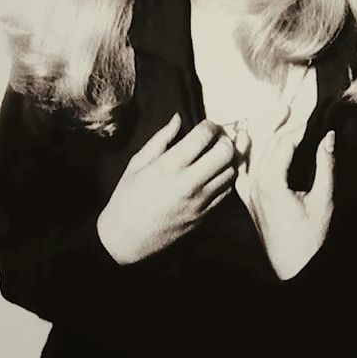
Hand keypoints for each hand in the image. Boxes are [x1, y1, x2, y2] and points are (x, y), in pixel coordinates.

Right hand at [97, 114, 236, 264]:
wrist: (126, 239)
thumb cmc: (127, 198)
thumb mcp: (138, 163)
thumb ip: (161, 139)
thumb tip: (178, 118)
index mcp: (170, 166)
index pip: (204, 136)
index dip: (210, 125)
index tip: (207, 125)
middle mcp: (189, 182)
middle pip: (225, 152)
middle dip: (225, 139)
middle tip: (217, 138)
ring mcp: (200, 201)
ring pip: (230, 172)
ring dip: (228, 159)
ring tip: (217, 155)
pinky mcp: (205, 216)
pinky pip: (227, 192)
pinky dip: (226, 179)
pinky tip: (215, 174)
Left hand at [240, 104, 335, 280]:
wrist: (293, 268)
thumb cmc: (310, 240)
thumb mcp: (324, 201)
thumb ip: (326, 166)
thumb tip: (329, 137)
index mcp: (271, 183)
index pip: (284, 144)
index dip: (298, 127)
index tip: (310, 115)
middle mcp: (254, 185)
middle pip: (266, 144)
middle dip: (280, 123)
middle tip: (289, 105)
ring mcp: (248, 193)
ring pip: (251, 153)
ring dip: (261, 132)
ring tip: (271, 115)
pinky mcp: (247, 200)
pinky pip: (241, 169)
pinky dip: (244, 152)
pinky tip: (245, 139)